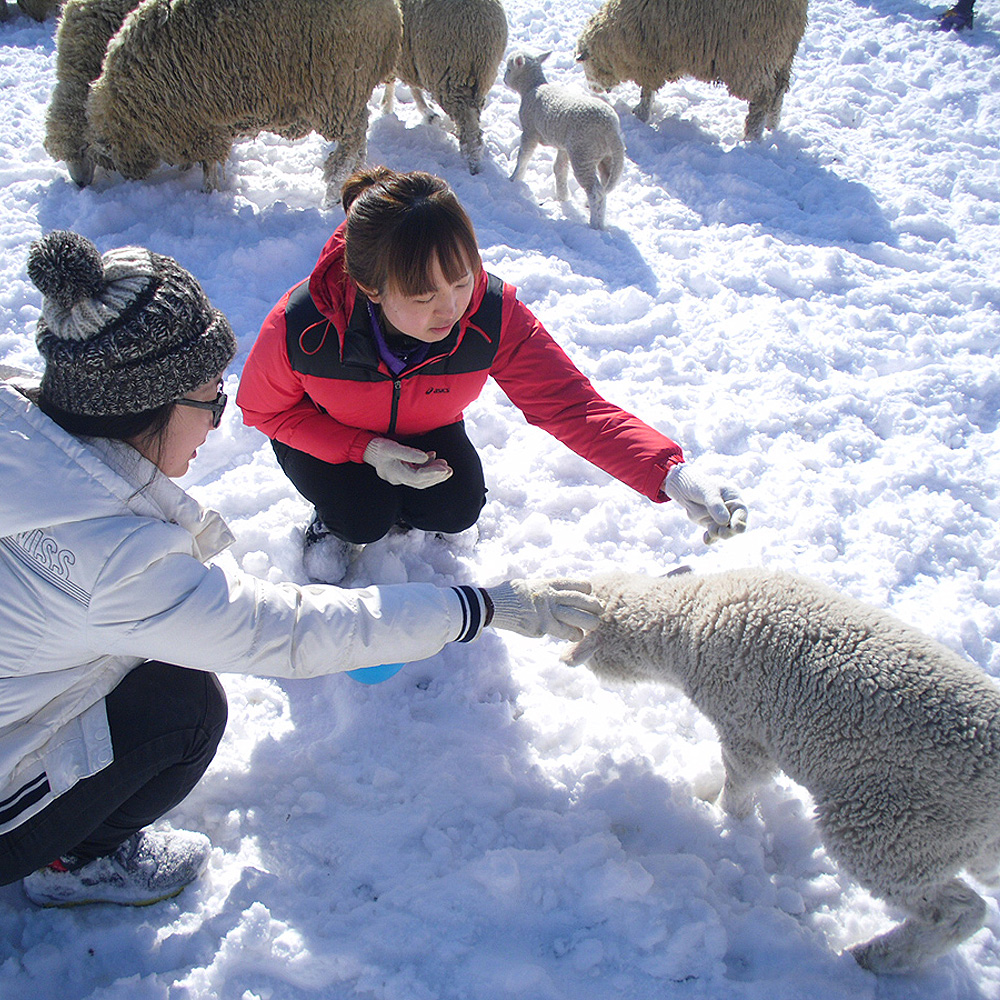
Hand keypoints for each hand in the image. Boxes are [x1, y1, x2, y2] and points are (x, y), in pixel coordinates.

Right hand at [363, 437, 452, 488]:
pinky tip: (433, 457)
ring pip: (420, 479)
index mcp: (395, 473)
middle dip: (436, 477)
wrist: (366, 448)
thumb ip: (409, 453)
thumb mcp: (392, 447)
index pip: (418, 477)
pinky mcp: (401, 471)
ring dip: (433, 473)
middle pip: (421, 482)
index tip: (444, 469)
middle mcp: (397, 478)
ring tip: (445, 465)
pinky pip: (416, 473)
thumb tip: (425, 458)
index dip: (432, 474)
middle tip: (449, 470)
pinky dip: (426, 467)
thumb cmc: (377, 447)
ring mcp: (399, 476)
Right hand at [485, 579, 602, 640]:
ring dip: (586, 623)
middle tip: (600, 610)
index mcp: (546, 584)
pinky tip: (576, 636)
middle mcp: (548, 597)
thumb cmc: (508, 594)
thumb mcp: (527, 585)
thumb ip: (543, 590)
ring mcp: (545, 613)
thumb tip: (555, 596)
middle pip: (579, 600)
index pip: (573, 584)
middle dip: (592, 606)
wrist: (492, 605)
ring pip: (574, 618)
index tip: (590, 592)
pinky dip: (569, 634)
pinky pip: (559, 632)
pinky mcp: (541, 627)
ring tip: (593, 626)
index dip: (585, 588)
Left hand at [662, 463, 747, 544]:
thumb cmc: (699, 485)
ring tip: (710, 530)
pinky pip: (713, 535)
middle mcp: (730, 511)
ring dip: (718, 534)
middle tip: (721, 532)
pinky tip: (706, 540)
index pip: (742, 513)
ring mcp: (721, 519)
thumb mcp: (708, 492)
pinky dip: (710, 538)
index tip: (736, 527)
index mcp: (734, 500)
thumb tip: (725, 521)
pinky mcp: (711, 525)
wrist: (684, 488)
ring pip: (724, 532)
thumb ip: (716, 505)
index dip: (740, 521)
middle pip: (735, 527)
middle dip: (729, 532)